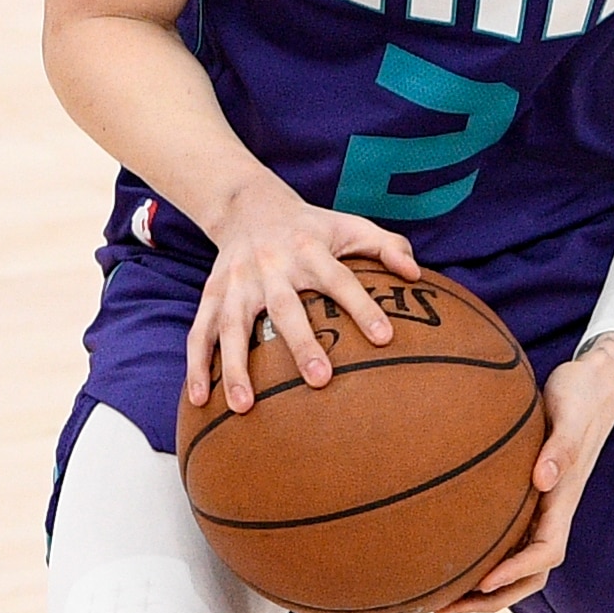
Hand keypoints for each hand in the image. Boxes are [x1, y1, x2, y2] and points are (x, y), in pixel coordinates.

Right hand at [183, 182, 423, 420]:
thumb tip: (416, 274)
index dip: (362, 306)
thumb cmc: (310, 226)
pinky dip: (197, 365)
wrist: (248, 205)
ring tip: (244, 407)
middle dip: (301, 344)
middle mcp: (271, 266)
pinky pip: (200, 332)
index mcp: (309, 249)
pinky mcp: (212, 294)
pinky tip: (198, 401)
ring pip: (233, 326)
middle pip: (285, 307)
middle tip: (321, 380)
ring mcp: (237, 282)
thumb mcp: (350, 225)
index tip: (385, 339)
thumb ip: (386, 246)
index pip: (339, 279)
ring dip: (236, 367)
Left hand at [444, 331, 613, 612]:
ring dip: (482, 588)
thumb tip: (544, 479)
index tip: (480, 583)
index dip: (514, 573)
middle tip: (444, 608)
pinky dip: (480, 555)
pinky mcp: (530, 495)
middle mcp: (554, 511)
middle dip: (490, 598)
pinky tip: (447, 553)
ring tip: (438, 598)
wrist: (596, 380)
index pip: (545, 553)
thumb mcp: (569, 413)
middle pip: (529, 574)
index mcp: (564, 499)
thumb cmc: (581, 393)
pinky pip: (506, 537)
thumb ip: (560, 447)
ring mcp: (543, 507)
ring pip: (516, 562)